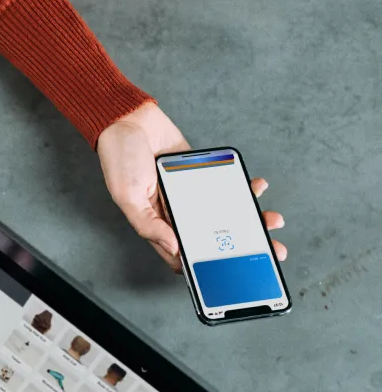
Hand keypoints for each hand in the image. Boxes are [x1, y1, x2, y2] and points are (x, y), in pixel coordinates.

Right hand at [97, 103, 285, 270]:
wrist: (130, 121)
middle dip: (240, 245)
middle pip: (212, 237)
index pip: (184, 254)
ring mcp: (191, 195)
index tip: (231, 271)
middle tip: (267, 250)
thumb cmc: (119, 159)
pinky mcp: (201, 176)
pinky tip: (257, 187)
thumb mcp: (128, 196)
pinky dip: (243, 187)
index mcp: (157, 224)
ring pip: (224, 213)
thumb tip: (173, 247)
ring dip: (249, 217)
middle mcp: (176, 213)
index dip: (206, 267)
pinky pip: (226, 186)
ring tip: (271, 221)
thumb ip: (148, 224)